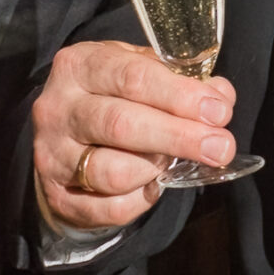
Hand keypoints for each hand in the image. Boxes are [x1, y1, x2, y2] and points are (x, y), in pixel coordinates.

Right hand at [32, 40, 235, 230]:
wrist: (64, 137)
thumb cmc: (112, 97)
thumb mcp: (140, 73)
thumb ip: (181, 80)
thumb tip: (221, 96)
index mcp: (79, 66)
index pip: (133, 77)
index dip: (180, 96)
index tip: (219, 112)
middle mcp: (58, 108)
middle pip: (122, 125)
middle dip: (179, 136)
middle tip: (220, 146)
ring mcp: (52, 155)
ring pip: (115, 172)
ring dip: (157, 169)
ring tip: (172, 160)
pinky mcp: (58, 196)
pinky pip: (110, 208)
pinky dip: (142, 200)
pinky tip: (152, 184)